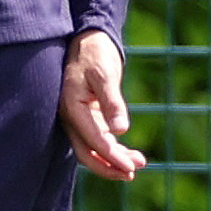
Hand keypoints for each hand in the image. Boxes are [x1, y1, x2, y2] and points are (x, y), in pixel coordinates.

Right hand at [59, 29, 146, 180]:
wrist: (89, 38)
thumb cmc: (95, 53)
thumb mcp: (105, 74)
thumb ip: (112, 102)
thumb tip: (121, 130)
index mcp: (72, 105)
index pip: (92, 140)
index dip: (112, 157)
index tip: (131, 168)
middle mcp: (70, 115)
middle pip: (86, 152)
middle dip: (109, 166)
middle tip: (133, 172)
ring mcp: (77, 116)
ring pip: (92, 148)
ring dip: (113, 159)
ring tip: (139, 162)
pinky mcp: (87, 115)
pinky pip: (97, 139)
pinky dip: (112, 148)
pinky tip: (129, 152)